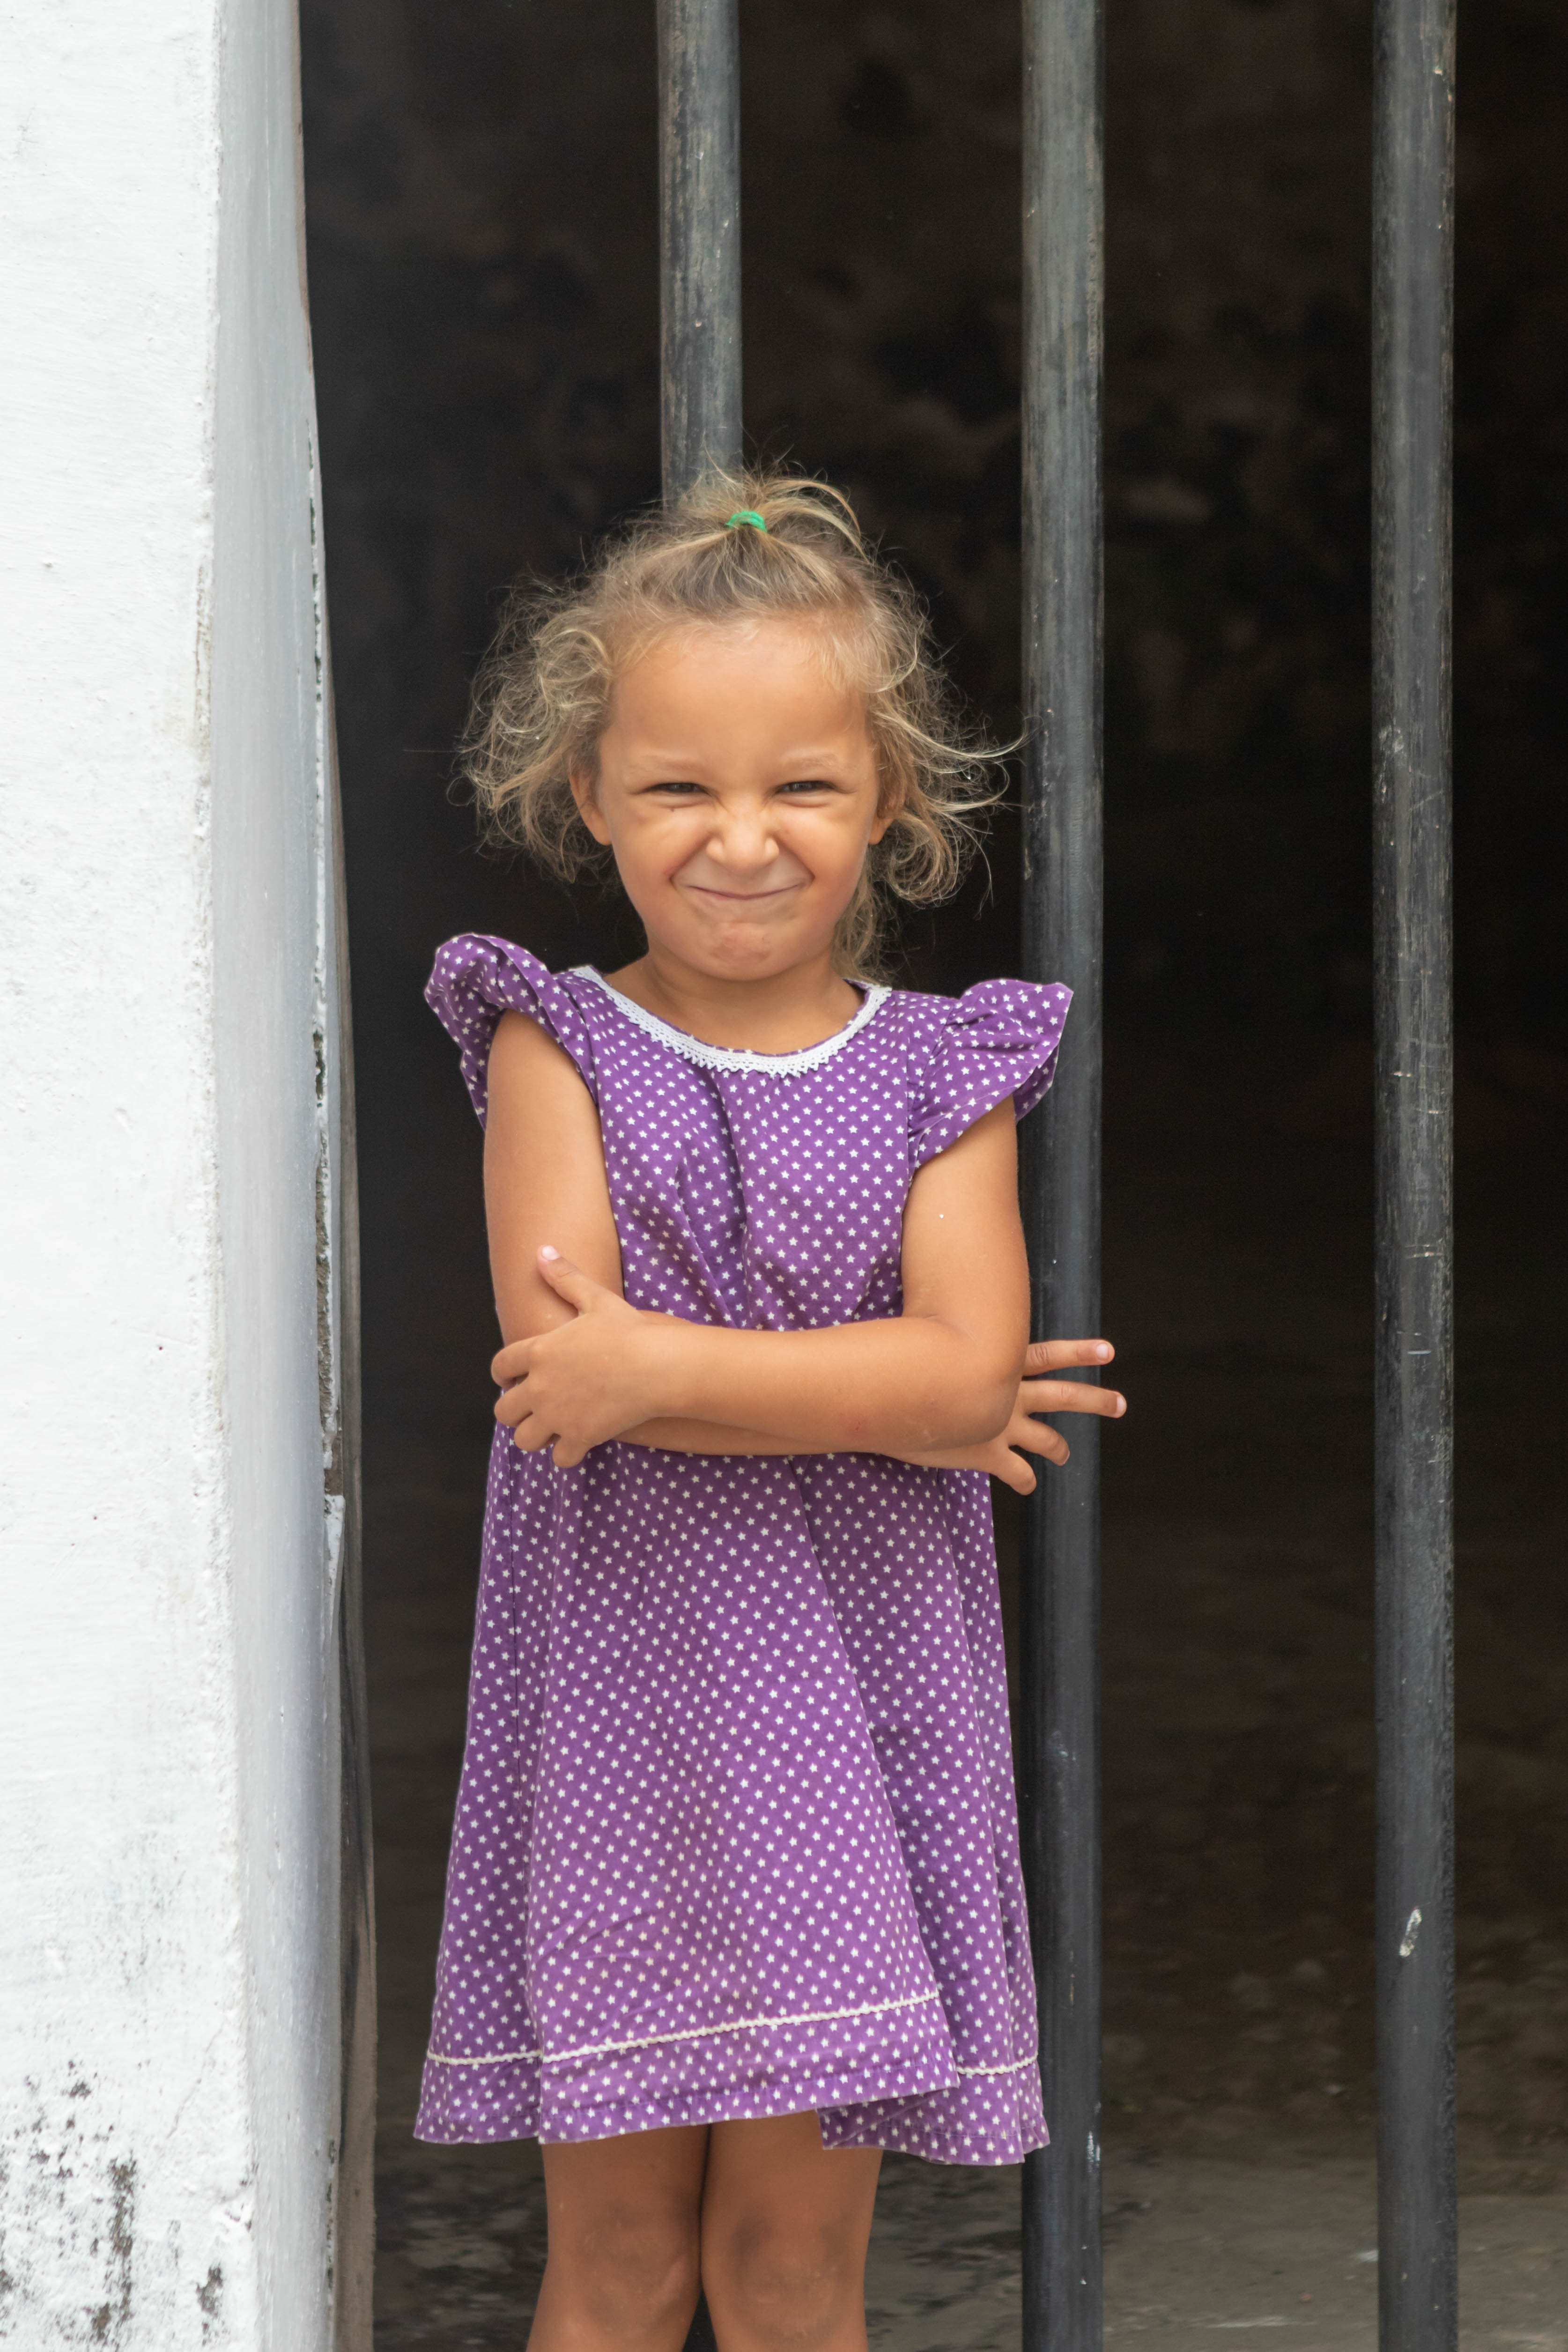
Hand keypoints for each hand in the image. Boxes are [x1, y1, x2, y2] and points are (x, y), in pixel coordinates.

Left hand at [492, 1249, 673, 1466]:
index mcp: (538, 1351)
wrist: (660, 1366)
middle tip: (536, 1407)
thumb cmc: (629, 1330)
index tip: (514, 1378)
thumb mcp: (595, 1299)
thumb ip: (565, 1277)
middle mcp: (540, 1386)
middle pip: (504, 1411)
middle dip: (516, 1411)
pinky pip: (559, 1458)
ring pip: (524, 1440)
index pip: (499, 1368)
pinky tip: (579, 1442)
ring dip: (536, 1435)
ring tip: (554, 1427)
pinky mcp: (580, 1437)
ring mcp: (558, 1415)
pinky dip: (566, 1454)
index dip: (504, 1375)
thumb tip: (542, 1250)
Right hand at [899, 1338, 1125, 1494]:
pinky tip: (1028, 1485)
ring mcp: (1003, 1425)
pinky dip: (1026, 1480)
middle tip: (1121, 1404)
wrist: (904, 1396)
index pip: (1048, 1354)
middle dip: (1095, 1401)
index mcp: (1002, 1364)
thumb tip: (936, 1319)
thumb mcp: (933, 1337)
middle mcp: (1010, 1394)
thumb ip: (945, 1333)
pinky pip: (1018, 1472)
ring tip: (1067, 1454)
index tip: (1109, 1351)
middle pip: (1063, 1397)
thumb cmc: (910, 1361)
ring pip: (1048, 1439)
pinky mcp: (989, 1453)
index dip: (1079, 1353)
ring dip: (1061, 1447)